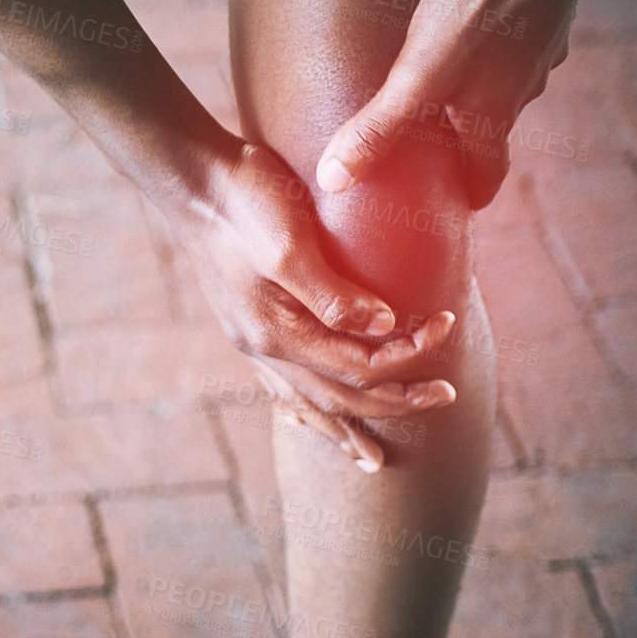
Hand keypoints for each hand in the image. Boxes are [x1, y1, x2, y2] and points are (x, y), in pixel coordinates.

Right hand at [176, 140, 457, 471]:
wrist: (188, 176)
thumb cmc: (243, 200)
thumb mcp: (289, 243)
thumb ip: (333, 294)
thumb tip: (383, 328)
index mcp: (276, 334)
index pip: (359, 365)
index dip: (410, 355)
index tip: (448, 323)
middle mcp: (262, 349)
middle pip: (339, 396)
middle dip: (394, 403)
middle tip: (445, 396)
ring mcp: (250, 341)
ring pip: (306, 403)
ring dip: (343, 430)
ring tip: (370, 460)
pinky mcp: (246, 324)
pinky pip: (281, 386)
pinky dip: (304, 411)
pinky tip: (306, 419)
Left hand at [315, 0, 593, 209]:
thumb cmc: (479, 8)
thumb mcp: (417, 76)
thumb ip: (378, 129)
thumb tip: (333, 179)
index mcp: (493, 117)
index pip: (489, 176)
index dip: (471, 195)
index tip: (458, 206)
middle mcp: (522, 92)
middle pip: (493, 131)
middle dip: (467, 141)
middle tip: (439, 147)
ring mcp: (538, 51)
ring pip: (505, 86)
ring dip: (478, 91)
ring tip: (447, 84)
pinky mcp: (542, 13)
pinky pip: (514, 43)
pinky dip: (493, 47)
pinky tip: (473, 29)